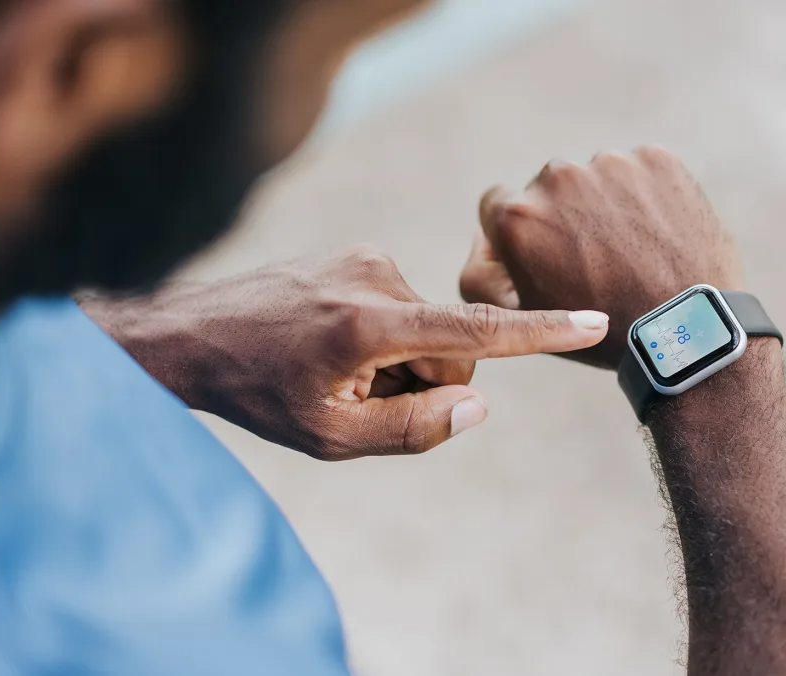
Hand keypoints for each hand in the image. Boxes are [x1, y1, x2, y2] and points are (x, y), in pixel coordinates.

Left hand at [83, 247, 607, 460]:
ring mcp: (364, 258)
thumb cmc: (258, 394)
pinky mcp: (357, 253)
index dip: (542, 333)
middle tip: (361, 397)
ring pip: (425, 327)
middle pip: (450, 346)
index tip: (593, 321)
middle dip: (424, 380)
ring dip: (398, 359)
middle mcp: (375, 277)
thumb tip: (478, 404)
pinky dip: (384, 334)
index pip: (476, 332)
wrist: (192, 336)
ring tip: (337, 370)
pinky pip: (401, 304)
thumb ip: (413, 429)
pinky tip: (332, 346)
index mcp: (370, 324)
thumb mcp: (331, 437)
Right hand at [460, 147, 743, 369]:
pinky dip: (645, 195)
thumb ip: (478, 275)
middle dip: (564, 215)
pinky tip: (657, 234)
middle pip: (548, 187)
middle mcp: (556, 177)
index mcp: (516, 214)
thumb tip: (483, 238)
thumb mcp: (518, 316)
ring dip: (605, 204)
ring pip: (596, 177)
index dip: (521, 231)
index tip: (547, 253)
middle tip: (596, 259)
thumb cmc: (598, 330)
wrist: (686, 327)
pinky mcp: (656, 159)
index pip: (497, 203)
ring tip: (632, 251)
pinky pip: (639, 171)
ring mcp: (609, 163)